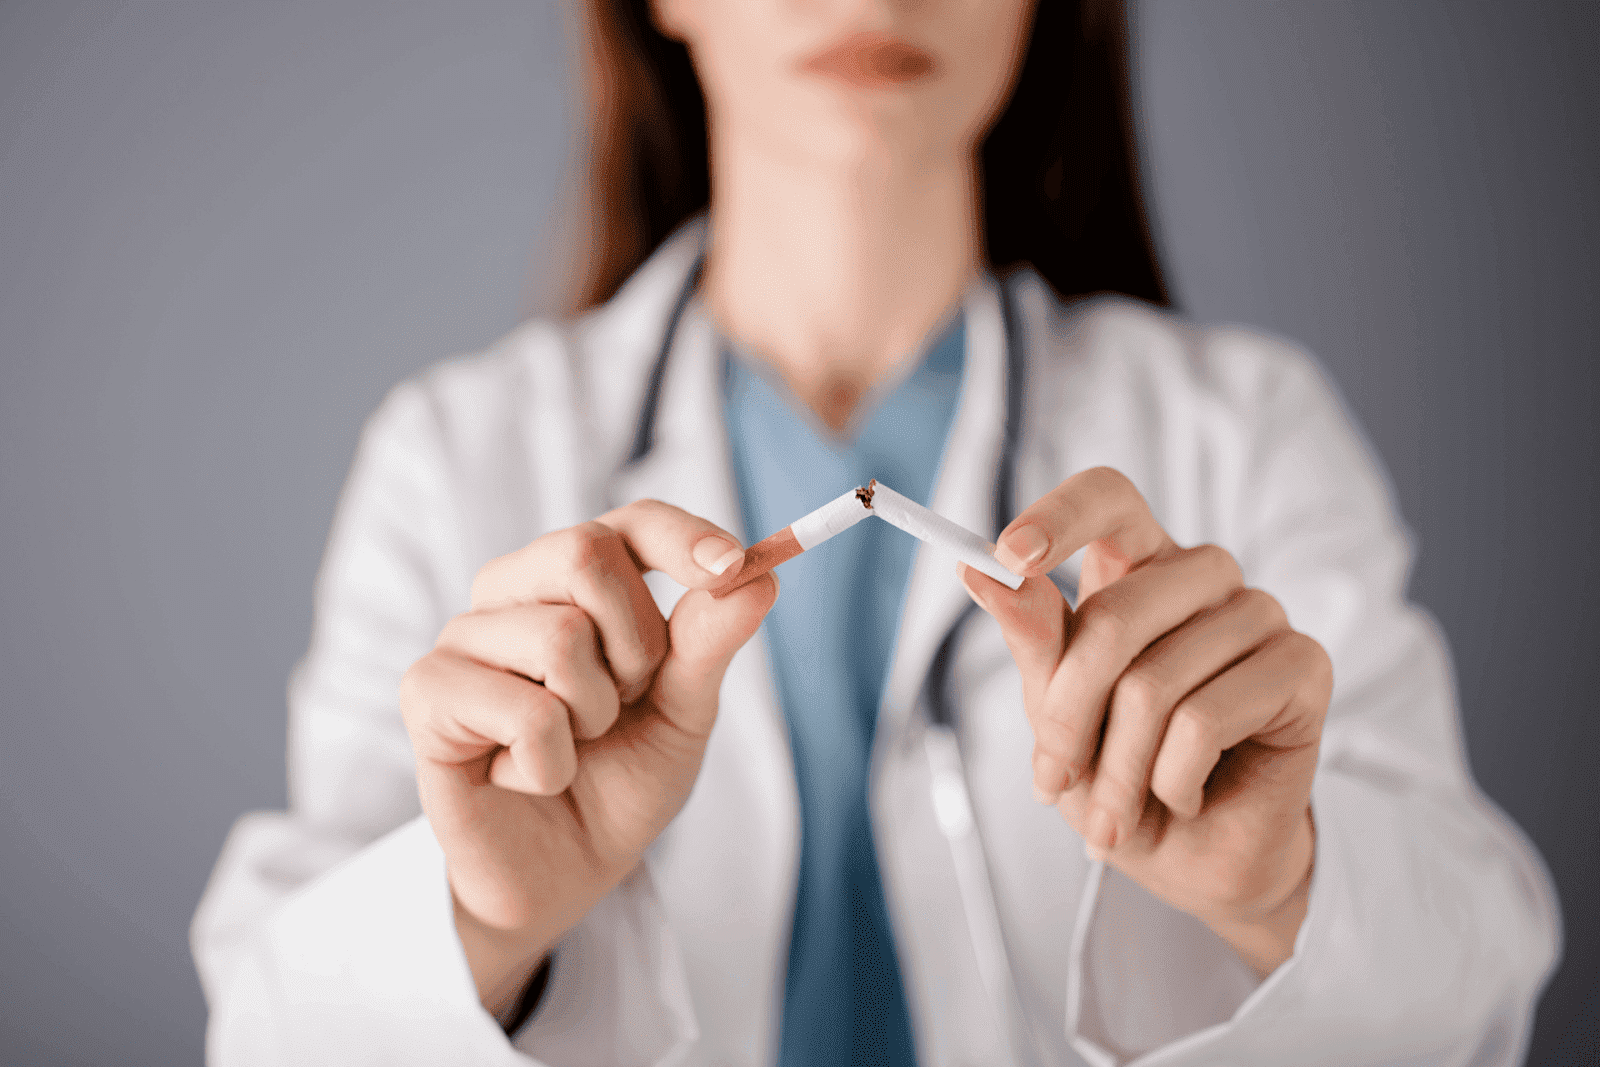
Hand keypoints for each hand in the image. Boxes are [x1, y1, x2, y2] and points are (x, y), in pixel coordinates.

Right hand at [399, 500, 776, 1014]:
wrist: (564, 872)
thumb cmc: (620, 777)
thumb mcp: (683, 711)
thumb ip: (709, 644)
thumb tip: (759, 578)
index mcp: (575, 579)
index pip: (632, 522)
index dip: (684, 538)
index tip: (734, 568)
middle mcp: (512, 590)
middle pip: (586, 552)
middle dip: (636, 645)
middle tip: (624, 704)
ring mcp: (463, 637)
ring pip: (560, 636)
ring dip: (593, 715)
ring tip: (572, 746)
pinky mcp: (428, 693)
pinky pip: (526, 711)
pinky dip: (551, 763)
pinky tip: (528, 777)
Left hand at [961, 467, 1330, 974]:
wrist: (1194, 855)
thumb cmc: (1120, 771)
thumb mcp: (1056, 708)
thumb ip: (1032, 637)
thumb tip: (975, 569)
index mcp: (1138, 565)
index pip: (1108, 496)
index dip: (1059, 515)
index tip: (1006, 555)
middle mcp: (1202, 575)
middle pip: (1115, 616)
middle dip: (1068, 716)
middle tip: (1053, 779)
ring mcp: (1259, 613)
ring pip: (1153, 684)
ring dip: (1117, 769)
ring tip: (1115, 809)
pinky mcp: (1304, 665)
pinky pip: (1203, 721)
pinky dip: (1171, 780)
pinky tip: (1182, 793)